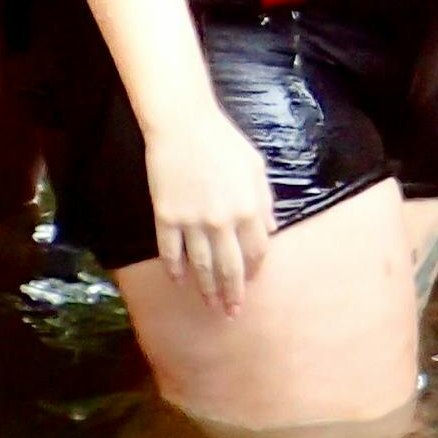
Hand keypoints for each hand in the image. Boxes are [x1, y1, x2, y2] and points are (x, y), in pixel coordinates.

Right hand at [144, 100, 278, 312]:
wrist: (183, 125)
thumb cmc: (223, 141)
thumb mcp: (255, 168)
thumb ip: (264, 202)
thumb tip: (271, 231)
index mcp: (248, 208)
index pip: (256, 251)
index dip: (255, 270)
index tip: (251, 282)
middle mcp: (222, 221)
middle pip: (230, 267)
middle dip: (232, 293)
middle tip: (232, 312)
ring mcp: (192, 221)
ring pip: (201, 265)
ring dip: (206, 289)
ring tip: (210, 306)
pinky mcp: (166, 216)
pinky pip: (170, 251)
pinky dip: (174, 269)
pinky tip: (178, 281)